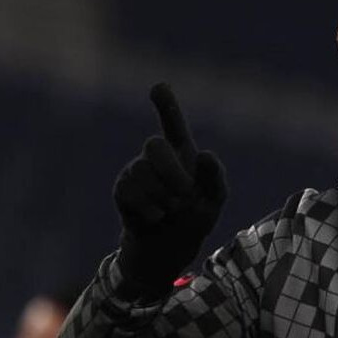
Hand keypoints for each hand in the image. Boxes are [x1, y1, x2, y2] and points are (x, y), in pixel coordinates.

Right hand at [113, 83, 227, 297]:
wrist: (167, 251)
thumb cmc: (194, 220)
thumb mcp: (213, 202)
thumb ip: (215, 178)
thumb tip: (206, 154)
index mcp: (183, 153)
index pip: (173, 124)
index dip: (166, 105)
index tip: (158, 87)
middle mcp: (156, 158)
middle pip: (153, 146)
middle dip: (171, 171)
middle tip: (185, 195)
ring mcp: (136, 171)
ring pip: (142, 172)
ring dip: (163, 197)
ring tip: (171, 211)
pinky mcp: (122, 189)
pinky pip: (131, 192)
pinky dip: (150, 210)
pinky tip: (155, 218)